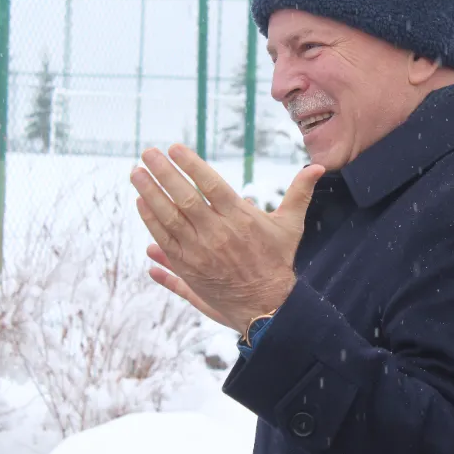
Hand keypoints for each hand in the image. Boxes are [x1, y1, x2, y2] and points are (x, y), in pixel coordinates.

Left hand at [130, 144, 323, 334]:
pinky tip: (141, 203)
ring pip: (169, 219)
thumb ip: (299, 193)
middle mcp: (218, 234)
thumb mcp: (291, 225)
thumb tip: (318, 167)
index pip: (211, 185)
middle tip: (146, 153)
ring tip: (135, 173)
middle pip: (184, 199)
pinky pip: (165, 240)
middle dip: (163, 173)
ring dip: (149, 194)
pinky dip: (151, 221)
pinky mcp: (189, 268)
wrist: (267, 306)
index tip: (174, 148)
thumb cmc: (278, 260)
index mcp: (241, 219)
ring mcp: (201, 252)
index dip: (191, 165)